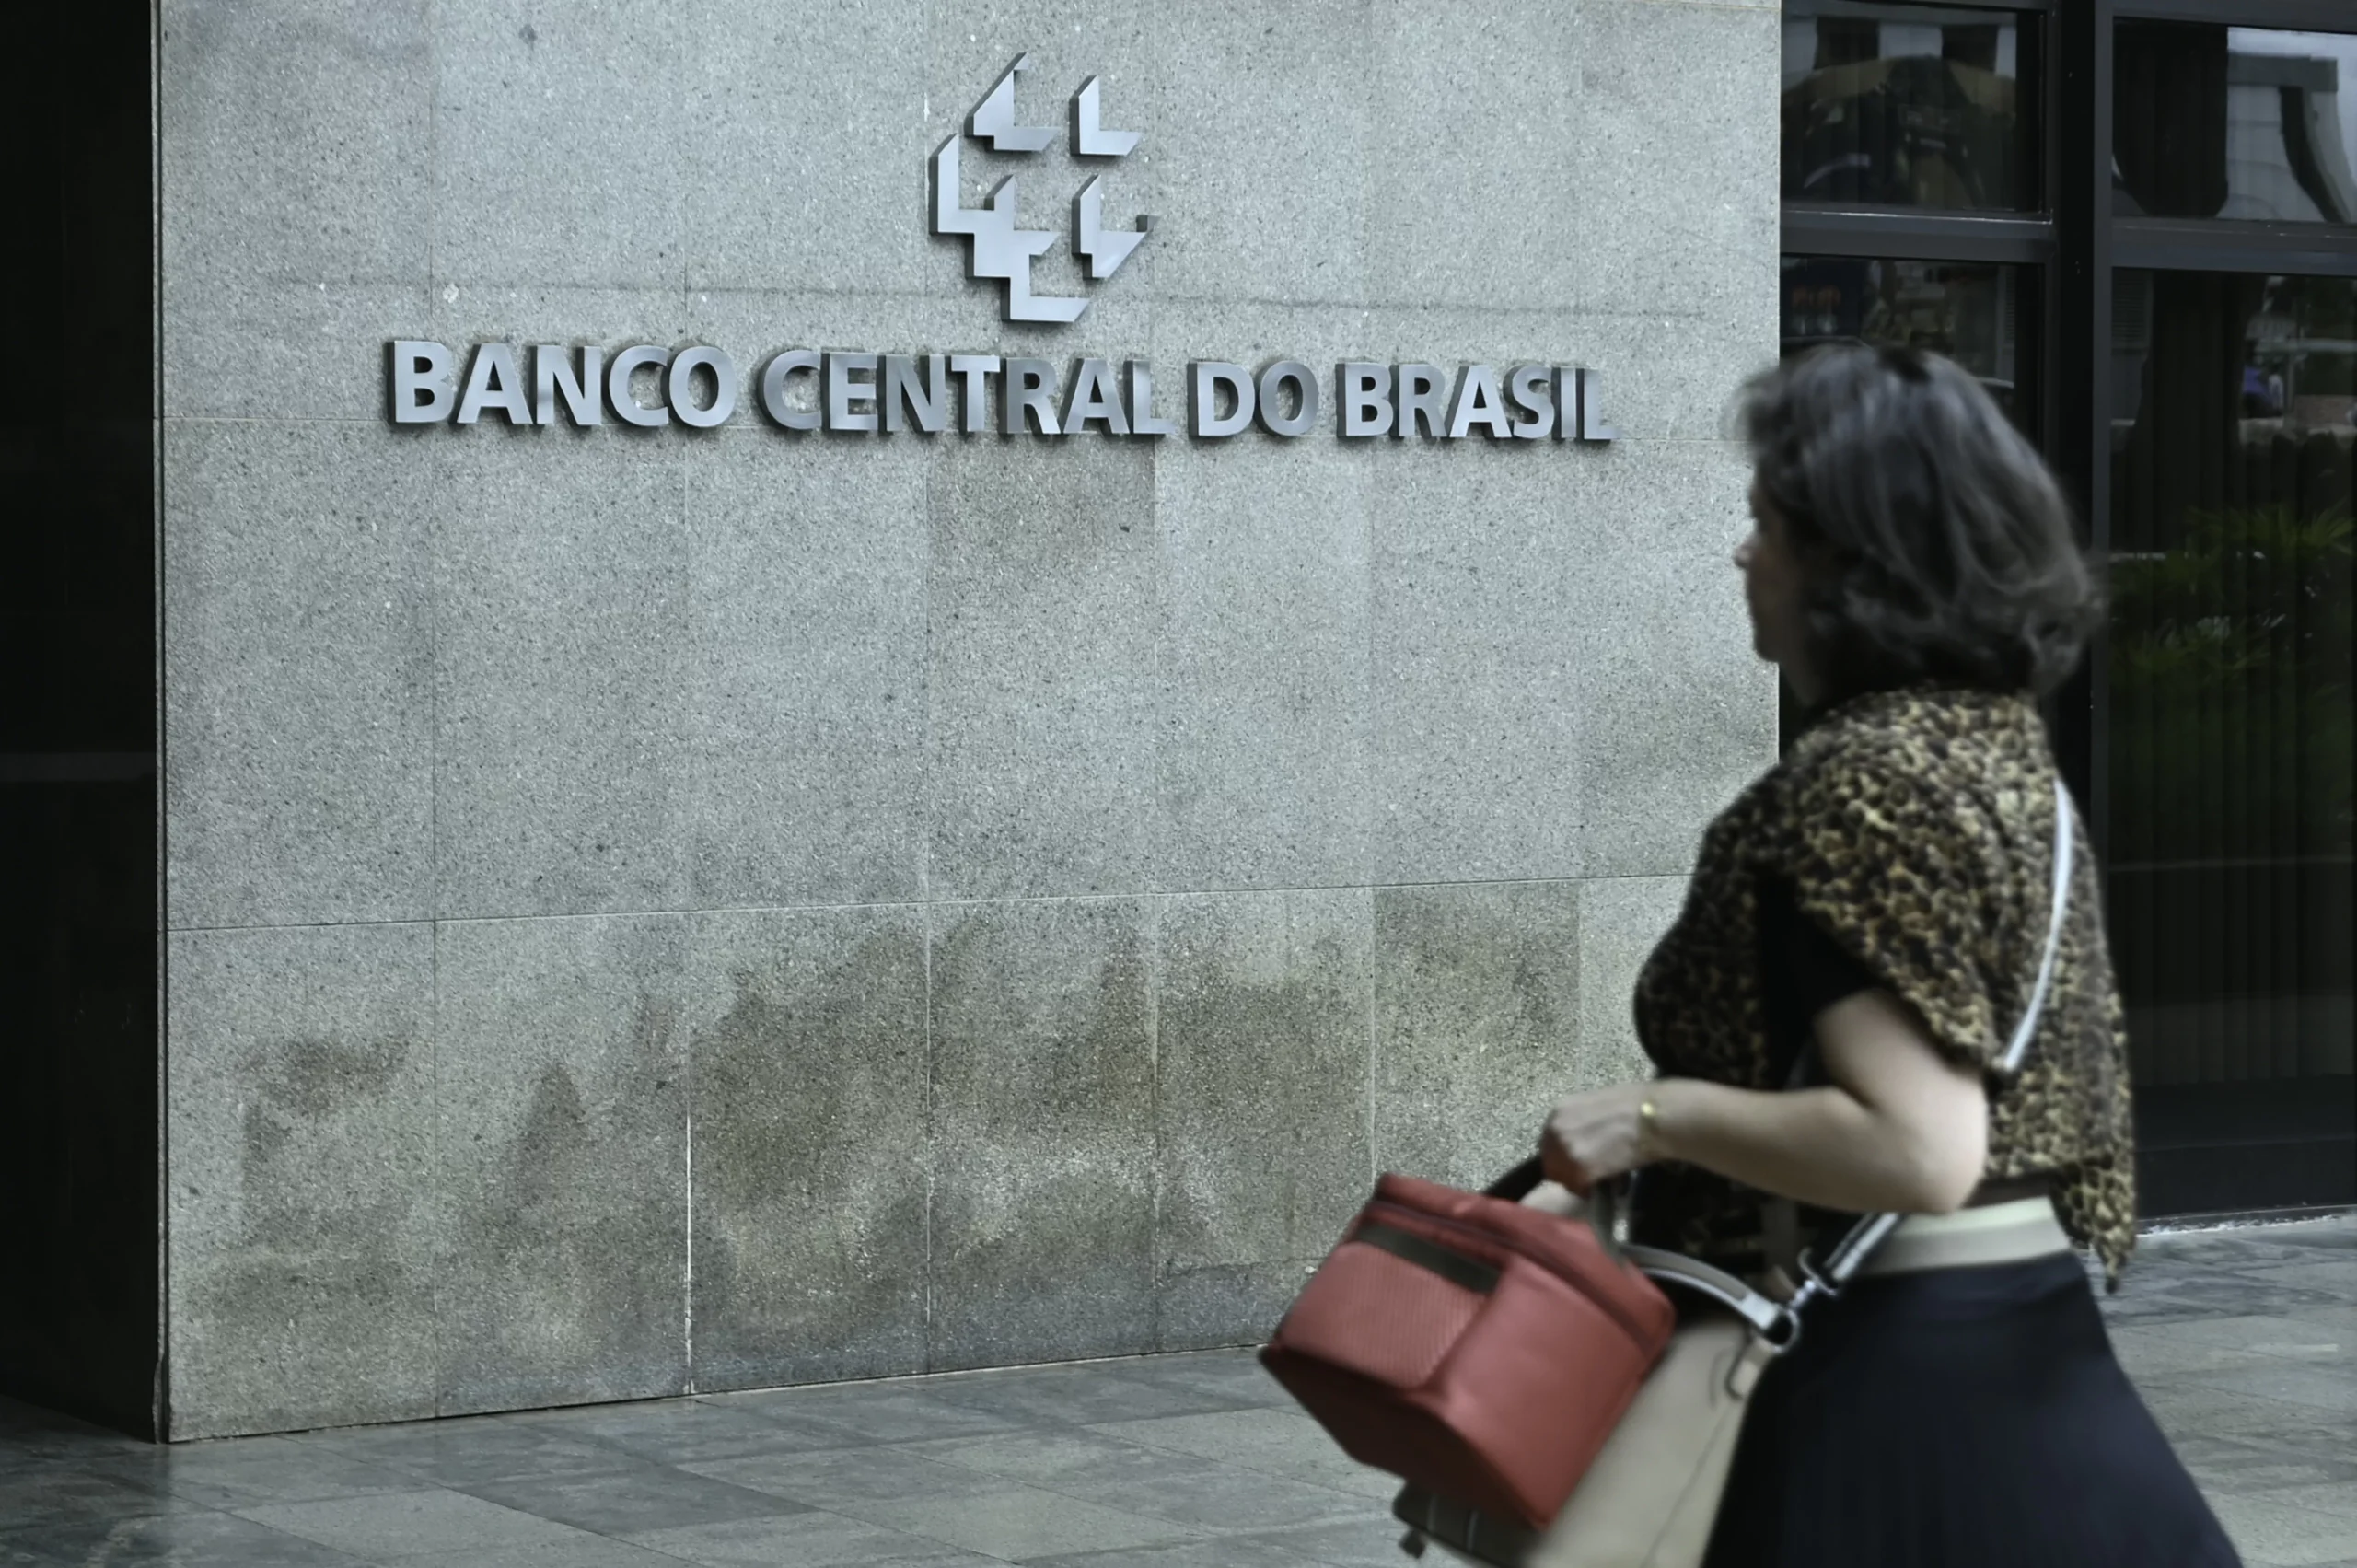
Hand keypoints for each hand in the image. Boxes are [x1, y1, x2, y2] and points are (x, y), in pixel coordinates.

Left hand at [1539, 1083, 1660, 1195]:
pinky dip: (1591, 1191)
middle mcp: (1555, 1130)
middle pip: (1551, 1162)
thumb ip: (1581, 1123)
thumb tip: (1585, 1140)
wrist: (1653, 1116)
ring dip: (1580, 1182)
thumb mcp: (1596, 1106)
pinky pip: (1578, 1188)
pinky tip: (1608, 1185)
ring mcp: (1565, 1150)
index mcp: (1559, 1111)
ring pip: (1563, 1178)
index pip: (1548, 1143)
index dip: (1563, 1156)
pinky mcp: (1579, 1169)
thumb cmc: (1635, 1105)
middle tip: (1589, 1176)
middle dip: (1568, 1171)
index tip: (1578, 1162)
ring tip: (1601, 1180)